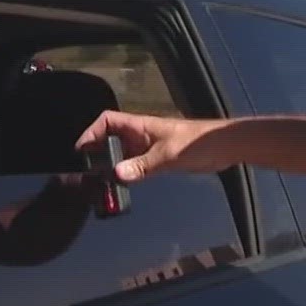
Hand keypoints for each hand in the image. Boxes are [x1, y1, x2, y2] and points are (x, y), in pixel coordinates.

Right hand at [74, 111, 226, 182]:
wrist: (223, 147)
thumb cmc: (197, 142)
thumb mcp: (167, 155)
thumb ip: (142, 166)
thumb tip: (116, 174)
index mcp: (140, 125)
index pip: (107, 121)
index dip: (91, 132)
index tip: (81, 150)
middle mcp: (141, 135)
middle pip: (110, 138)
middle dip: (97, 152)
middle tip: (88, 172)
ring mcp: (149, 147)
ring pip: (122, 153)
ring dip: (111, 164)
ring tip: (101, 182)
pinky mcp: (158, 159)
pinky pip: (135, 164)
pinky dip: (126, 172)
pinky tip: (122, 185)